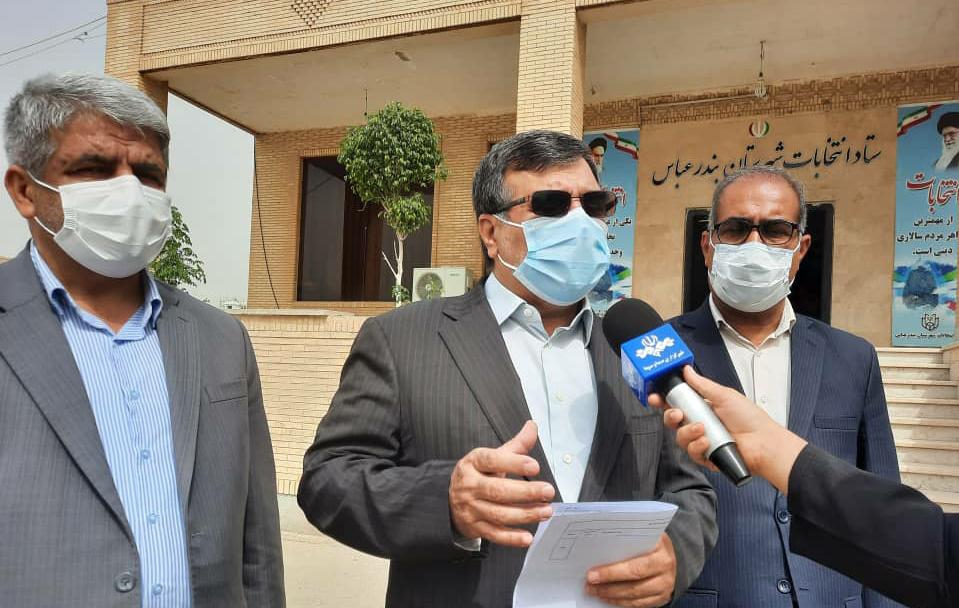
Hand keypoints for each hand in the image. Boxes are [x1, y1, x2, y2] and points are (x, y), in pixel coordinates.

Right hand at [449, 420, 554, 546]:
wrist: (449, 500)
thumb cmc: (478, 476)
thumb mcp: (491, 458)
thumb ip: (515, 446)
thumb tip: (533, 425)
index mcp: (473, 463)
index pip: (492, 460)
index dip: (513, 463)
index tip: (535, 466)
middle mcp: (469, 486)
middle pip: (498, 490)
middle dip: (526, 492)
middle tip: (548, 492)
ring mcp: (470, 508)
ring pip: (498, 514)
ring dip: (525, 514)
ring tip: (546, 511)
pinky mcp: (474, 527)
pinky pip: (494, 534)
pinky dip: (511, 538)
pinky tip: (528, 537)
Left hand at [585, 533, 676, 606]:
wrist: (670, 557)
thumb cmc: (651, 543)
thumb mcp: (644, 534)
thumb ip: (626, 538)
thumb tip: (598, 545)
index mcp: (660, 547)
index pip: (635, 559)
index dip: (612, 569)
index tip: (593, 571)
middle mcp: (665, 566)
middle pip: (634, 576)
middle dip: (608, 580)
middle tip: (590, 580)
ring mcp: (665, 584)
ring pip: (635, 593)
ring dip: (611, 593)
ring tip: (594, 590)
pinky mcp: (661, 597)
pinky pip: (638, 603)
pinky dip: (620, 602)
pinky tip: (607, 597)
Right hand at [648, 366, 806, 492]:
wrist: (764, 443)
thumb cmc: (749, 418)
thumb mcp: (724, 395)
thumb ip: (702, 385)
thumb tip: (686, 370)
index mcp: (702, 407)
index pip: (677, 402)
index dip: (663, 400)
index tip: (654, 397)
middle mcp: (699, 423)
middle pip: (673, 421)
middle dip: (670, 417)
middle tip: (676, 414)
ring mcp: (701, 441)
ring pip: (680, 437)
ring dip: (687, 433)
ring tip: (702, 430)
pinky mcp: (706, 457)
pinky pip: (691, 453)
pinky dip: (697, 447)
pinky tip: (707, 442)